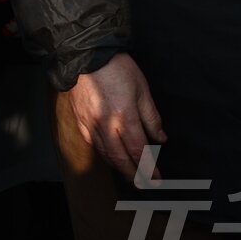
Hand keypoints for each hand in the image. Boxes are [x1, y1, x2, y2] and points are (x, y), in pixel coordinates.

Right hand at [66, 52, 165, 179]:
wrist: (86, 54)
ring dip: (118, 167)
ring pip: (105, 154)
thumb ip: (151, 116)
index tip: (156, 178)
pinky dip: (103, 154)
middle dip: (134, 175)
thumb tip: (160, 137)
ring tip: (130, 174)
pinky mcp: (80, 120)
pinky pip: (92, 143)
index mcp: (125, 116)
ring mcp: (90, 123)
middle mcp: (106, 124)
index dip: (148, 168)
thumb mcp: (142, 88)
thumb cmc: (116, 68)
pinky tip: (110, 156)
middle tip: (144, 184)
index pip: (138, 151)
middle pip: (120, 159)